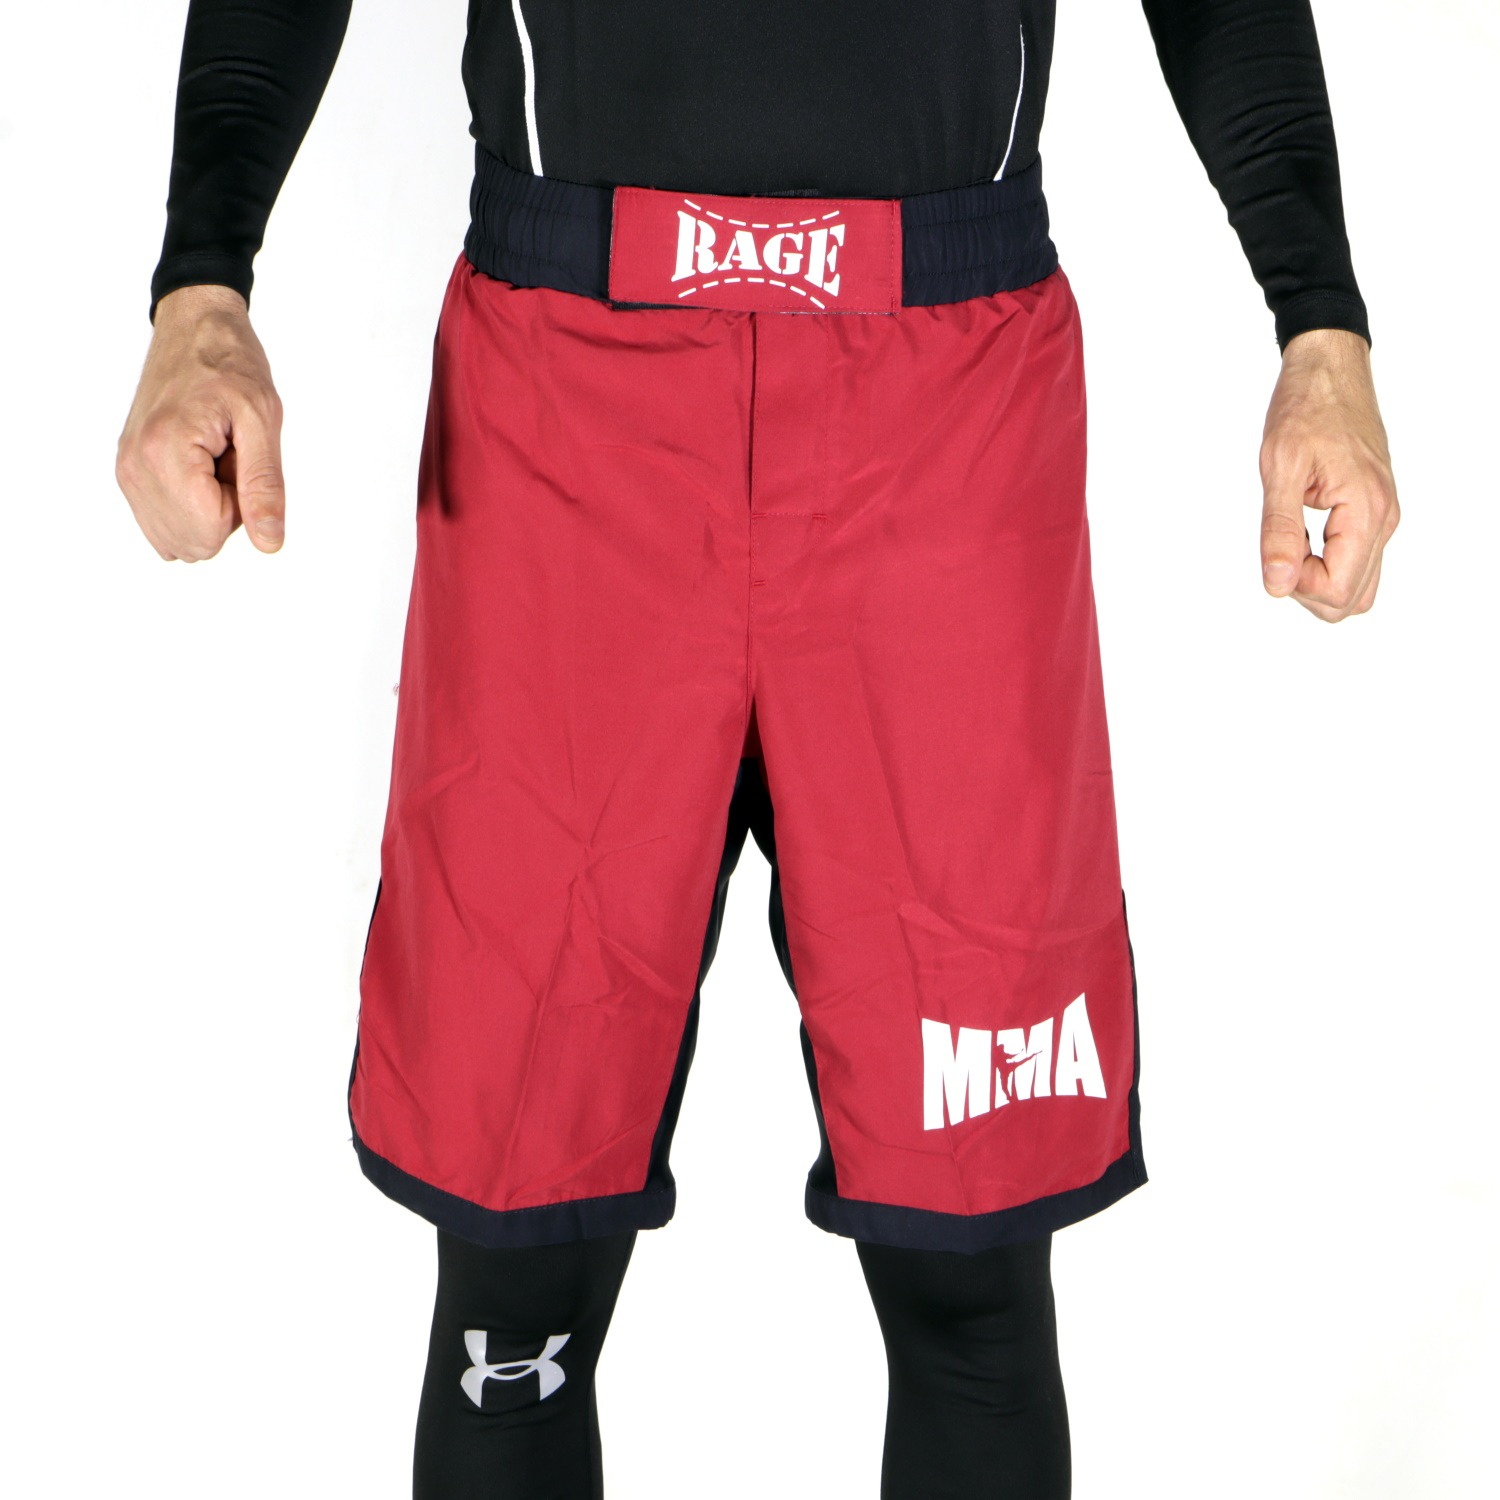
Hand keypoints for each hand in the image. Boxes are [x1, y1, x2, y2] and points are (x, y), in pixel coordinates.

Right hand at [116, 285, 285, 560]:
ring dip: (207, 507)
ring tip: (213, 455)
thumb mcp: (263, 421)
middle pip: (194, 543)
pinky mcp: (128, 472)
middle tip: (227, 455)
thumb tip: (269, 543)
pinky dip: (189, 505)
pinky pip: (164, 525)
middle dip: (224, 510)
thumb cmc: (230, 364)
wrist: (193, 328)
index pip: (209, 534)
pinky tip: (197, 464)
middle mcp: (135, 468)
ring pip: (179, 539)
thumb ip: (265, 487)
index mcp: (166, 455)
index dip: (240, 506)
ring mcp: (126, 472)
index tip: (238, 457)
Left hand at [1259, 327, 1398, 620]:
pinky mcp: (1374, 511)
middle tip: (1278, 550)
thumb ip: (1280, 532)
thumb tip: (1278, 584)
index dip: (1296, 586)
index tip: (1274, 553)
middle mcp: (1383, 519)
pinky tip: (1301, 540)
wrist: (1329, 371)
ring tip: (1288, 544)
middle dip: (1305, 590)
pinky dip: (1326, 565)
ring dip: (1316, 582)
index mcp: (1366, 511)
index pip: (1336, 591)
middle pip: (1349, 600)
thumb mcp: (1280, 469)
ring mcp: (1382, 516)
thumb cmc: (1306, 408)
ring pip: (1357, 587)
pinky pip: (1357, 561)